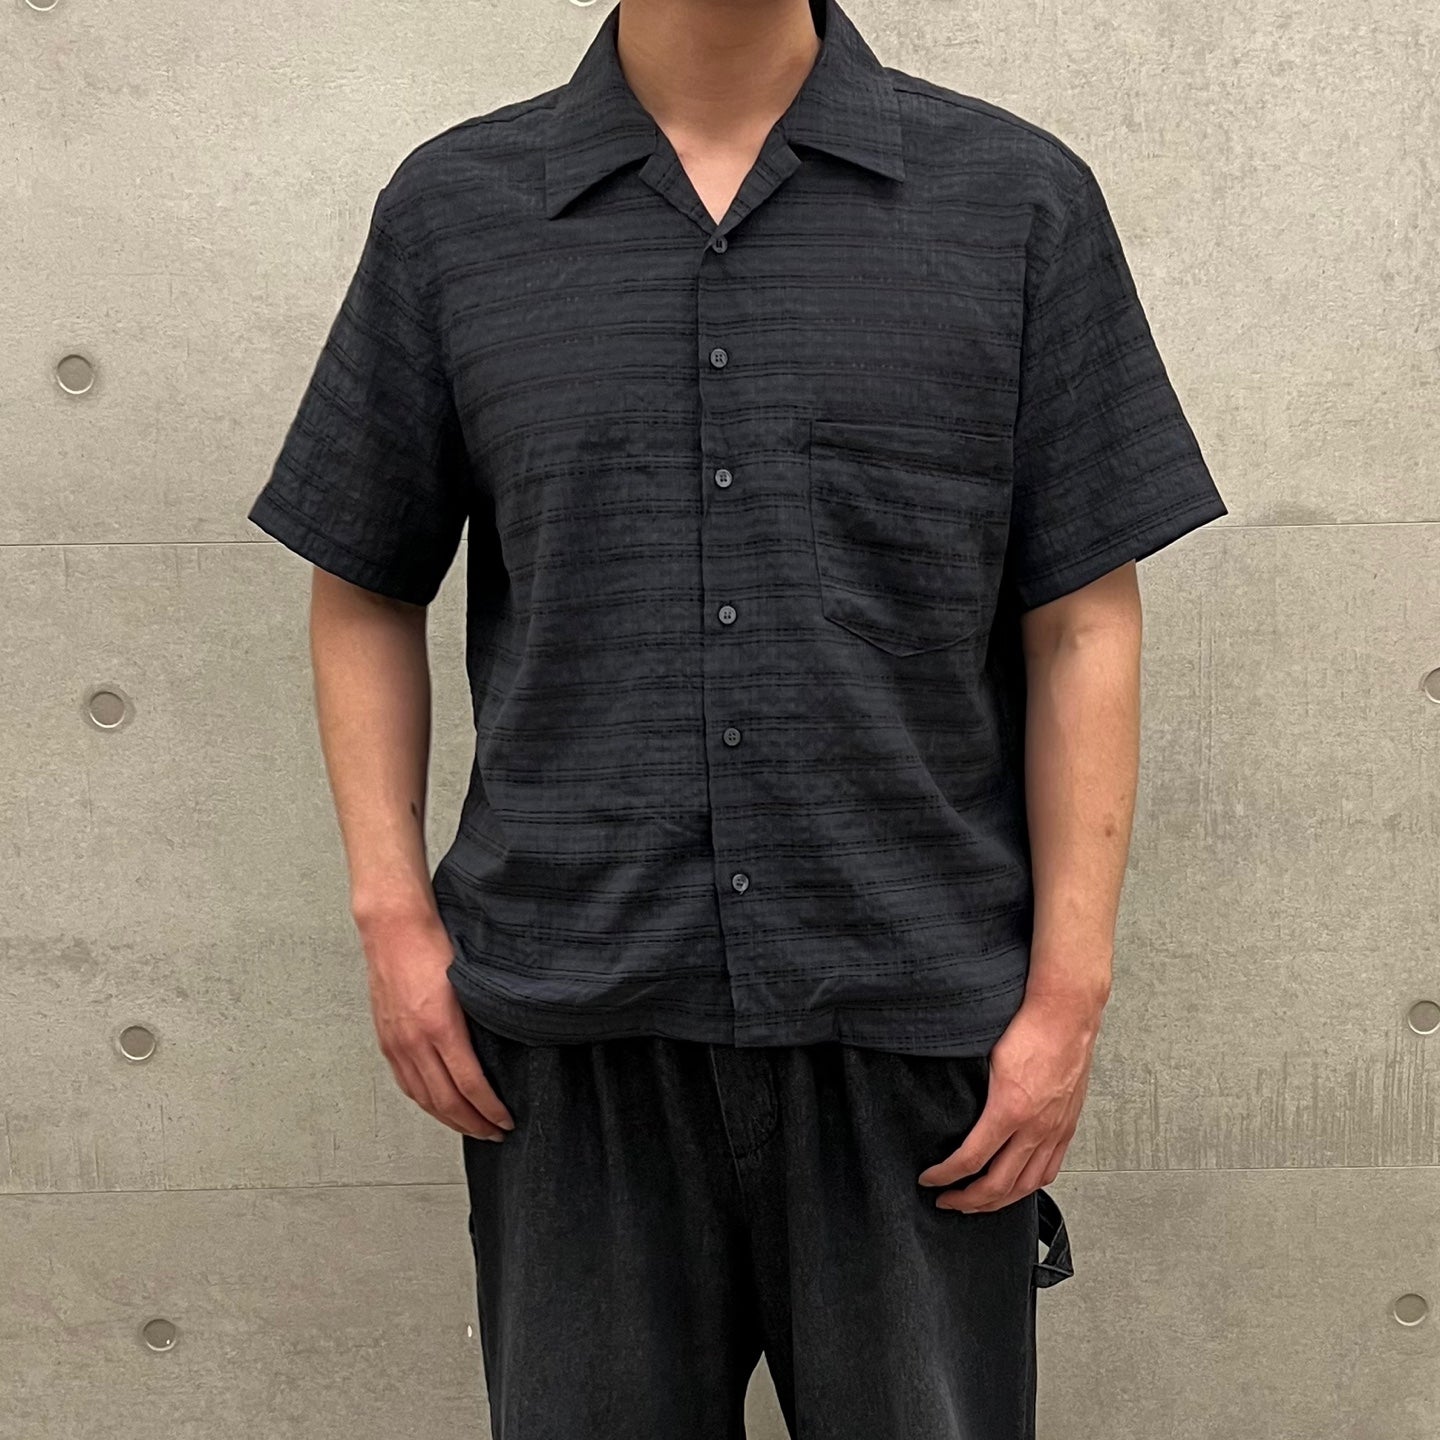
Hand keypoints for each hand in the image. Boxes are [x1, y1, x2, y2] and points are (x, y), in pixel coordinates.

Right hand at [358, 910, 515, 1140]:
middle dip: (473, 1123)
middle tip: (495, 1133)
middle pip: (445, 1100)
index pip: (469, 1085)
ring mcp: (396, 1043)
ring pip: (423, 1097)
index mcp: (440, 1026)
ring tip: (471, 1127)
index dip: (489, 1110)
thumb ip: (480, 1017)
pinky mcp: (386, 1040)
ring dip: (449, 1119)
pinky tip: (438, 1106)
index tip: (506, 1121)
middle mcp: (414, 1041)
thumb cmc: (433, 944)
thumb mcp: (468, 982)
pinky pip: (406, 1082)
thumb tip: (502, 1046)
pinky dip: (425, 1102)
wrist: (393, 927)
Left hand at [916, 987, 1101, 1210]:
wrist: (1068, 1012)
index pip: (971, 1159)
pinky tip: (1017, 1186)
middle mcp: (1036, 1127)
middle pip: (999, 1184)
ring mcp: (1055, 1129)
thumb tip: (945, 1102)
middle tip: (947, 1202)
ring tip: (978, 1204)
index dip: (945, 1176)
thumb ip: (970, 1087)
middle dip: (968, 1200)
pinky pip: (1050, 1169)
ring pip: (1027, 1184)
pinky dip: (1030, 1186)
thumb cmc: (1027, 1026)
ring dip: (999, 1201)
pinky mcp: (1067, 1125)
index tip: (929, 1180)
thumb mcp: (984, 1055)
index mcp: (1009, 1109)